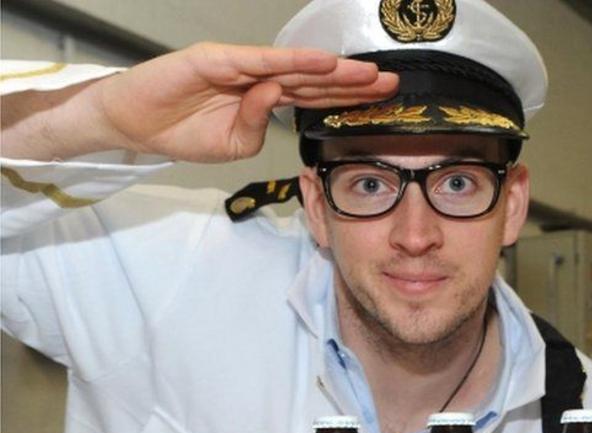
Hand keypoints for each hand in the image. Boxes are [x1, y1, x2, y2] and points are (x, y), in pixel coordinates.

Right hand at [2, 42, 398, 161]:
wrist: (132, 122)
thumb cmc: (181, 131)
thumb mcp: (231, 145)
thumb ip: (258, 129)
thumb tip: (278, 103)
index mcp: (266, 98)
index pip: (317, 97)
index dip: (349, 97)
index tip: (384, 101)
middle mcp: (259, 77)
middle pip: (316, 80)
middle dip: (354, 83)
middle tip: (392, 83)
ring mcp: (239, 65)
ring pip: (295, 67)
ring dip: (332, 70)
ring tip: (366, 73)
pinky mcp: (215, 60)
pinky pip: (259, 62)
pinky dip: (290, 62)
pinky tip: (319, 63)